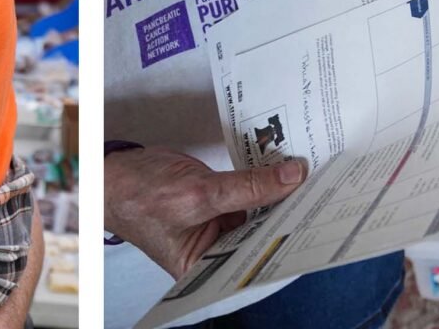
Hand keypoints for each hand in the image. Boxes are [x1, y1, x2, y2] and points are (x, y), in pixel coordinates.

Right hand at [105, 146, 306, 278]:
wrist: (112, 173)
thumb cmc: (137, 194)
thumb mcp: (197, 193)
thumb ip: (247, 187)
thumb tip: (291, 178)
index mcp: (208, 268)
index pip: (259, 260)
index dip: (289, 241)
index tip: (320, 221)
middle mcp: (218, 252)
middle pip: (265, 235)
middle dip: (290, 214)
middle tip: (325, 193)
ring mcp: (219, 227)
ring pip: (262, 213)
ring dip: (282, 194)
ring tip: (313, 179)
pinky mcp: (220, 203)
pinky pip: (250, 194)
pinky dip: (266, 181)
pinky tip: (288, 169)